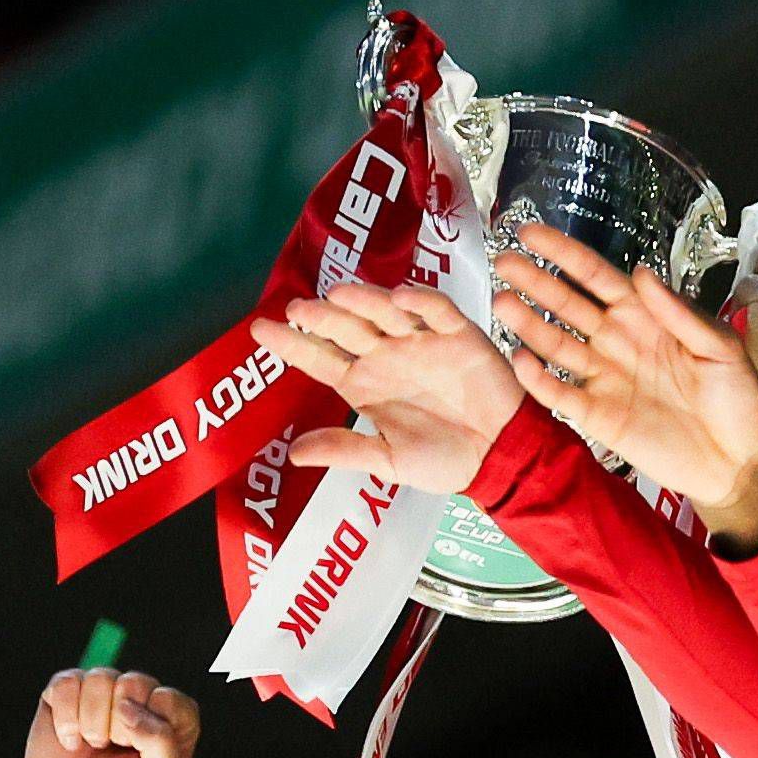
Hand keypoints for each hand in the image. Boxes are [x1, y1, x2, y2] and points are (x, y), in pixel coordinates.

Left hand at [252, 282, 520, 492]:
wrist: (498, 456)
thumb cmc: (445, 460)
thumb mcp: (389, 461)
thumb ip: (345, 451)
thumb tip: (292, 454)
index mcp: (364, 384)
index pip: (319, 358)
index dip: (291, 344)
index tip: (259, 329)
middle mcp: (386, 356)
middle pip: (347, 328)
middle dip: (322, 317)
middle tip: (298, 309)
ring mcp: (420, 342)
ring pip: (385, 312)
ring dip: (364, 301)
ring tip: (339, 296)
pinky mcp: (457, 335)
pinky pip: (437, 311)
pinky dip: (420, 302)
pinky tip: (400, 299)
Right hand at [492, 223, 757, 546]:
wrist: (739, 463)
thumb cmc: (738, 401)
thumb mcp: (721, 348)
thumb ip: (680, 313)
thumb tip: (640, 273)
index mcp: (646, 317)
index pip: (597, 277)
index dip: (565, 255)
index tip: (532, 233)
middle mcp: (618, 342)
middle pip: (568, 305)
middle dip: (535, 283)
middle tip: (502, 263)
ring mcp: (605, 379)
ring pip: (557, 345)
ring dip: (528, 324)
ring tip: (501, 303)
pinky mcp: (598, 417)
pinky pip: (561, 394)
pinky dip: (539, 380)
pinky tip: (519, 360)